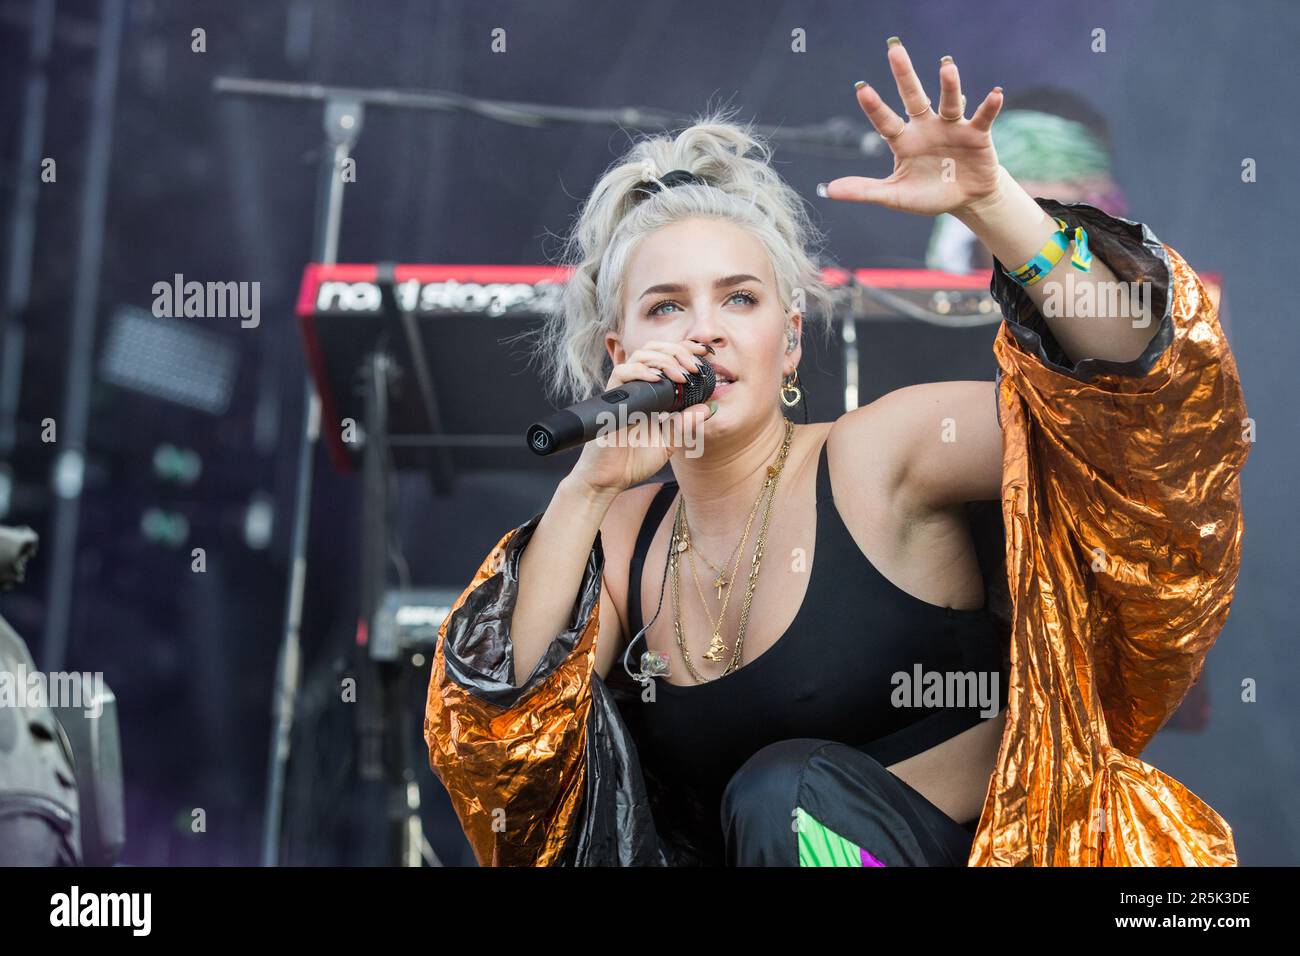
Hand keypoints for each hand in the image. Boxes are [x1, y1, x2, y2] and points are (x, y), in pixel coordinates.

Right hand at [568, 339, 715, 496]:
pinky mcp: (611, 399)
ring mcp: (624, 391)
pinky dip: (641, 371)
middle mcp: (637, 387)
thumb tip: (708, 408)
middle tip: (694, 366)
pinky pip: (622, 373)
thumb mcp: (669, 442)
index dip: (684, 350)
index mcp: (651, 393)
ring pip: (640, 355)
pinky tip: (657, 378)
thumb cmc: (634, 461)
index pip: (666, 358)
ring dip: (664, 360)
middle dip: (677, 351)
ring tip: (681, 375)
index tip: (704, 353)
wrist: (610, 479)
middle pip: (654, 349)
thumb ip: (686, 425)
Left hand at [820, 38, 1006, 218]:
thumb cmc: (928, 194)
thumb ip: (864, 190)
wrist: (965, 199)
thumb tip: (828, 189)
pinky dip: (989, 106)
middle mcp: (925, 127)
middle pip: (913, 97)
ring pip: (948, 101)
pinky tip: (994, 93)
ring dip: (949, 85)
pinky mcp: (976, 133)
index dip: (874, 107)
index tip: (861, 88)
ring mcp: (951, 127)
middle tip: (894, 49)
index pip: (885, 121)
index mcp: (903, 140)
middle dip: (904, 74)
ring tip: (946, 66)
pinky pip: (983, 116)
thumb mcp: (894, 196)